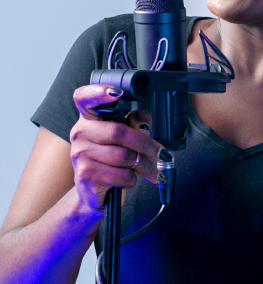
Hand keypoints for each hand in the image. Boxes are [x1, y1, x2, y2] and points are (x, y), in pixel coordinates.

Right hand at [69, 85, 163, 215]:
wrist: (92, 191)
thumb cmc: (111, 160)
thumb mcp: (125, 138)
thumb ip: (136, 124)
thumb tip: (144, 125)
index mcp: (89, 118)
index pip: (84, 97)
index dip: (98, 91)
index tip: (116, 93)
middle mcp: (80, 132)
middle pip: (119, 132)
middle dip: (147, 145)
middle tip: (162, 154)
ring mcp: (80, 154)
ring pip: (124, 156)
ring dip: (144, 165)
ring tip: (147, 169)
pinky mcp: (86, 174)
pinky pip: (121, 174)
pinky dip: (132, 179)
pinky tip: (128, 179)